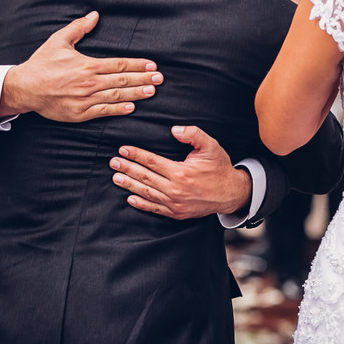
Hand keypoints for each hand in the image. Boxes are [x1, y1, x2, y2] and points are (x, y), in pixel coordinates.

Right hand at [0, 12, 161, 121]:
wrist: (24, 88)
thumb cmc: (42, 63)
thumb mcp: (58, 40)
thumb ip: (78, 27)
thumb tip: (94, 15)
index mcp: (87, 65)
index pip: (119, 65)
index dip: (137, 65)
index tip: (152, 65)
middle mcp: (89, 83)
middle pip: (122, 81)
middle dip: (143, 79)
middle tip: (160, 79)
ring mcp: (85, 100)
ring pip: (116, 97)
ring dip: (136, 94)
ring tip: (152, 92)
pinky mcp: (79, 113)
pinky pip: (103, 112)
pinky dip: (118, 110)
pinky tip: (131, 107)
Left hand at [110, 125, 252, 218]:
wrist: (231, 193)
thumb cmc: (220, 167)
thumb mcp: (211, 146)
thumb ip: (193, 134)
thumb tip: (174, 130)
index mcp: (181, 172)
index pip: (152, 162)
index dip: (136, 155)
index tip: (123, 149)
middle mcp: (176, 189)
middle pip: (145, 177)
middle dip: (127, 168)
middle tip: (113, 162)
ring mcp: (175, 203)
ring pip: (147, 193)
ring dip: (129, 185)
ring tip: (116, 177)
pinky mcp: (176, 213)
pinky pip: (155, 208)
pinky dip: (141, 203)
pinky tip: (130, 198)